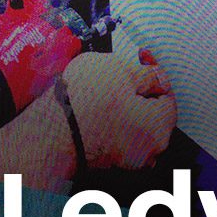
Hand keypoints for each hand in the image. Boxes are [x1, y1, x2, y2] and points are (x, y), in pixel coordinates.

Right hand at [62, 34, 176, 170]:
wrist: (49, 132)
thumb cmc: (85, 101)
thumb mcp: (120, 70)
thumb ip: (147, 74)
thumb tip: (159, 77)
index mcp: (159, 126)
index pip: (168, 94)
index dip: (155, 70)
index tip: (141, 55)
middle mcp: (148, 150)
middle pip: (151, 111)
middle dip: (138, 89)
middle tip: (120, 70)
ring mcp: (126, 159)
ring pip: (133, 123)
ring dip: (123, 104)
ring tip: (102, 85)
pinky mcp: (105, 160)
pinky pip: (115, 133)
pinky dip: (109, 119)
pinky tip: (92, 104)